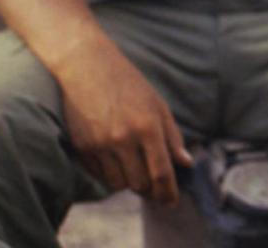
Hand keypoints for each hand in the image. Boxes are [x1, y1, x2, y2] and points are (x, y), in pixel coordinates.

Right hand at [57, 36, 192, 204]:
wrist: (86, 66)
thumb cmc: (128, 83)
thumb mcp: (157, 104)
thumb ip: (172, 136)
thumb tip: (185, 163)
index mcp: (148, 126)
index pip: (161, 172)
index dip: (168, 192)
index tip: (172, 202)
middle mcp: (123, 138)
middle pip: (140, 184)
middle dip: (150, 191)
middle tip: (155, 190)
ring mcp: (99, 144)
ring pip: (118, 184)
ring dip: (129, 183)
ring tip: (135, 171)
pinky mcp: (81, 146)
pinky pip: (98, 174)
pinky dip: (110, 174)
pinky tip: (116, 162)